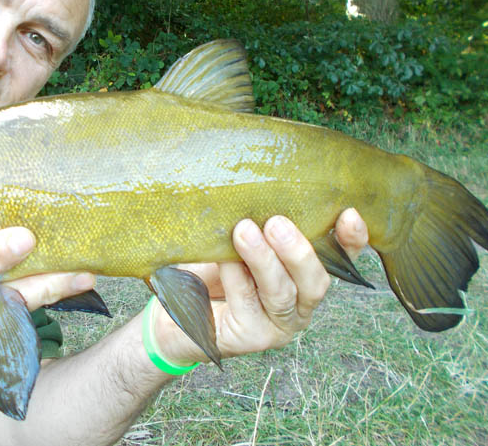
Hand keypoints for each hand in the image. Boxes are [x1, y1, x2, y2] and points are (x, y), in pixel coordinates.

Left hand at [154, 208, 368, 362]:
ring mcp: (278, 326)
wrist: (178, 310)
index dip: (350, 241)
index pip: (340, 260)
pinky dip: (235, 277)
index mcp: (305, 276)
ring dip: (264, 260)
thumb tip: (259, 189)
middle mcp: (299, 304)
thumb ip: (259, 223)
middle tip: (276, 223)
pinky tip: (224, 258)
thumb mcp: (240, 240)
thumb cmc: (214, 268)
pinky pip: (245, 303)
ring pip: (280, 294)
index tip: (349, 214)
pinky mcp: (249, 338)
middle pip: (315, 282)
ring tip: (244, 231)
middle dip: (298, 251)